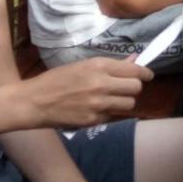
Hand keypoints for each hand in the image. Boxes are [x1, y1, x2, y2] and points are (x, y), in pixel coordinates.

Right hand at [23, 58, 152, 128]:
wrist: (33, 102)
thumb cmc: (56, 80)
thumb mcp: (83, 65)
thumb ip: (110, 66)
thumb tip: (134, 61)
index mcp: (98, 66)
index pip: (135, 71)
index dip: (145, 73)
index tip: (148, 75)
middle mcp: (102, 84)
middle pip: (136, 88)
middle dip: (133, 87)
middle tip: (125, 87)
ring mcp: (98, 104)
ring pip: (129, 104)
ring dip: (124, 101)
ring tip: (112, 99)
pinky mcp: (93, 120)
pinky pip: (113, 116)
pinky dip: (110, 113)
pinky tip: (97, 108)